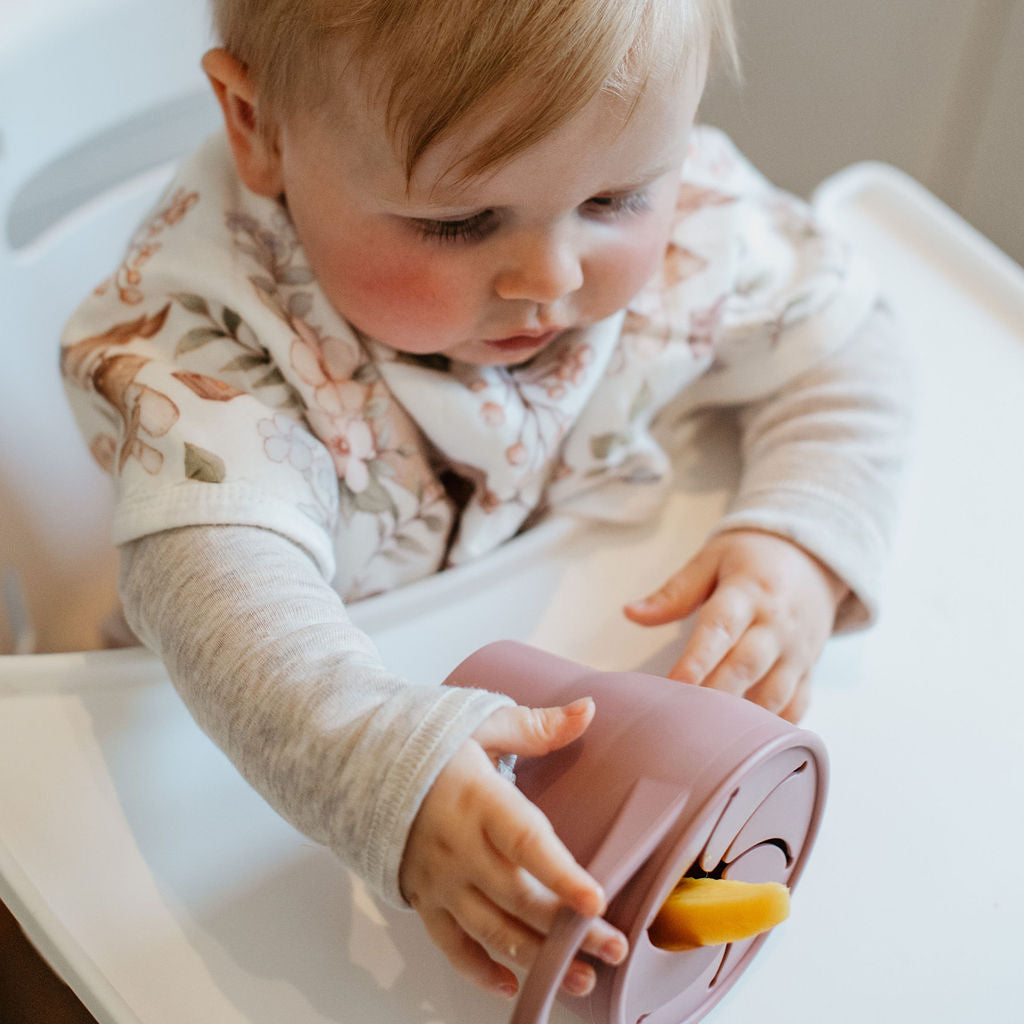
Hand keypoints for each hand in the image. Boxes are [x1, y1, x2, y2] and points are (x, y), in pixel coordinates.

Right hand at [399, 700, 628, 999]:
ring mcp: (439, 878)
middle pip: (518, 897)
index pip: (524, 841)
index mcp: (477, 798)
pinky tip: (511, 986)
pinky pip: (450, 945)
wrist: (357, 763)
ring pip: (490, 930)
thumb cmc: (427, 743)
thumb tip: (588, 710)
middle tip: (614, 946)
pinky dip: (479, 970)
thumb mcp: (481, 723)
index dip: (560, 874)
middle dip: (567, 929)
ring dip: (536, 959)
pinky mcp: (423, 898)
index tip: (596, 900)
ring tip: (582, 978)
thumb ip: (537, 725)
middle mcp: (458, 846)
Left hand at [623, 529, 848, 720]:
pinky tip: (752, 747)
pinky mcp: (808, 669)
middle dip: (717, 695)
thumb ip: (674, 592)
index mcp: (747, 592)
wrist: (814, 556)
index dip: (698, 659)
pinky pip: (798, 704)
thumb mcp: (712, 559)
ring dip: (746, 718)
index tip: (673, 685)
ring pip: (775, 692)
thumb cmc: (752, 559)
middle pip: (747, 665)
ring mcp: (796, 650)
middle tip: (685, 721)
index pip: (721, 628)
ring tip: (712, 742)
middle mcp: (776, 624)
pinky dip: (779, 726)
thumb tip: (631, 613)